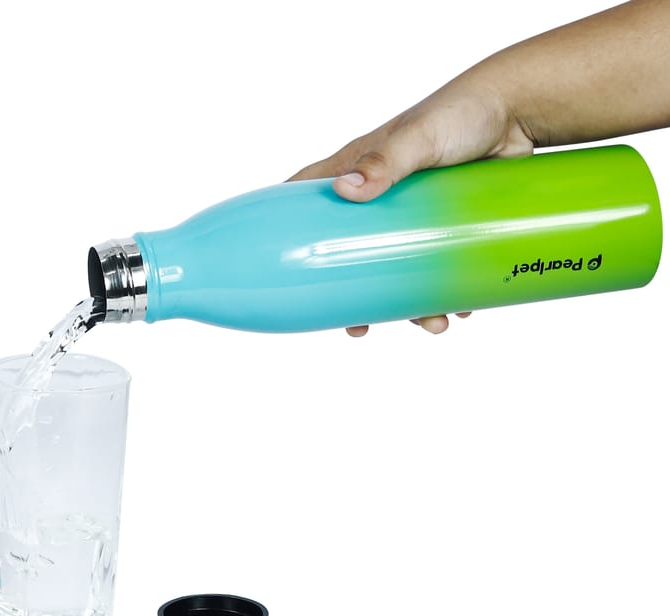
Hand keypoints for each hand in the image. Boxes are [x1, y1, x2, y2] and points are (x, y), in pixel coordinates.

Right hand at [289, 76, 534, 333]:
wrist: (519, 111)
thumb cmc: (461, 111)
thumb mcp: (419, 136)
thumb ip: (385, 161)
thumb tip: (345, 190)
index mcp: (359, 171)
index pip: (307, 200)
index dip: (286, 231)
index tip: (275, 267)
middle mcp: (381, 199)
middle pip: (352, 253)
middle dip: (355, 294)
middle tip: (358, 326)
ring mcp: (414, 216)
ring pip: (399, 269)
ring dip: (412, 306)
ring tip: (433, 323)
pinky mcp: (446, 226)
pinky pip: (439, 268)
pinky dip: (448, 293)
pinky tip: (460, 307)